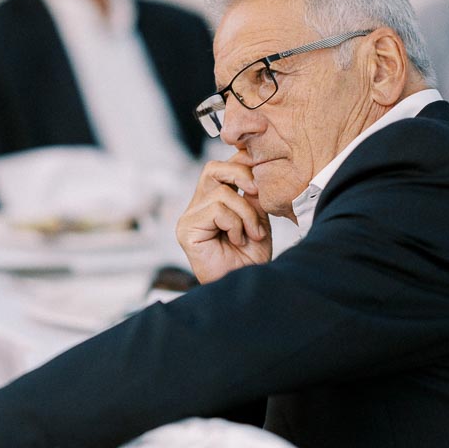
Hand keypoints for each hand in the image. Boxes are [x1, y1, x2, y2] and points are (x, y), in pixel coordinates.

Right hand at [176, 156, 272, 283]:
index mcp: (214, 202)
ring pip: (221, 192)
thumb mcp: (258, 220)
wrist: (242, 286)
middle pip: (213, 168)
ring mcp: (190, 217)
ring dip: (245, 213)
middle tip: (257, 191)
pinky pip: (216, 210)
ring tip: (251, 234)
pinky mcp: (186, 229)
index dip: (241, 161)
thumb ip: (253, 196)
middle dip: (241, 174)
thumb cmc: (249, 260)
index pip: (223, 168)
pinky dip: (235, 224)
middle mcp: (198, 206)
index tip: (262, 163)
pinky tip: (237, 240)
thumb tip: (256, 170)